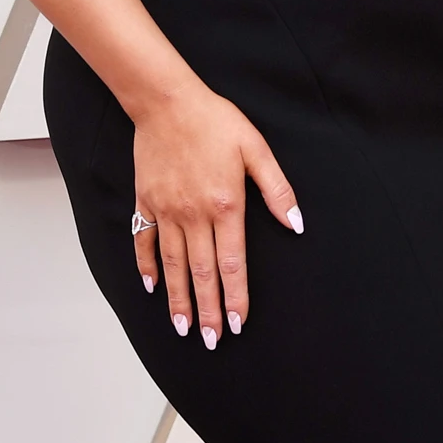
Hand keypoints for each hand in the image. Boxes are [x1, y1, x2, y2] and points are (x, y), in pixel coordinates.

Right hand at [131, 80, 301, 346]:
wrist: (166, 101)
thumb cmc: (214, 120)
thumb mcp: (256, 149)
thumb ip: (277, 189)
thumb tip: (296, 223)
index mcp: (226, 206)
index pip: (233, 264)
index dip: (235, 298)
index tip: (236, 325)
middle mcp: (194, 215)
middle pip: (203, 273)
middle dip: (207, 311)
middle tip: (209, 341)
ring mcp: (167, 211)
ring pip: (173, 265)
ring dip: (179, 299)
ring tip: (182, 328)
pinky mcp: (146, 202)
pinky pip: (145, 242)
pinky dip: (147, 267)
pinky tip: (152, 287)